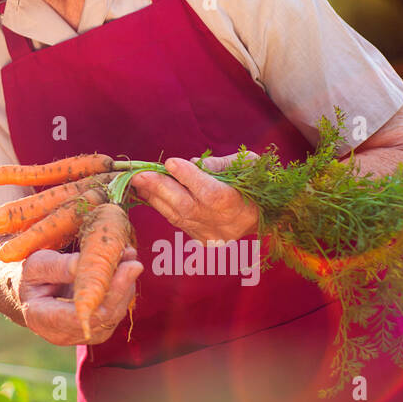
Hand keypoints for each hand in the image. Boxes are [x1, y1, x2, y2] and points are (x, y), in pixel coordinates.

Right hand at [18, 248, 142, 346]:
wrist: (27, 291)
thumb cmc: (28, 276)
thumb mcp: (36, 264)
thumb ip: (59, 266)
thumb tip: (86, 265)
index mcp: (42, 318)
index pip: (81, 315)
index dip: (107, 294)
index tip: (124, 269)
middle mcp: (63, 334)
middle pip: (103, 317)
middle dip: (121, 288)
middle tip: (133, 261)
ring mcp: (80, 336)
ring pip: (113, 316)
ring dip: (125, 287)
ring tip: (129, 259)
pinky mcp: (94, 331)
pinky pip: (114, 313)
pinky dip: (122, 291)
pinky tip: (124, 270)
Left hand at [128, 153, 259, 244]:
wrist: (264, 215)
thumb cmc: (255, 182)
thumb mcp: (247, 165)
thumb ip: (220, 164)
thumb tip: (193, 164)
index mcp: (237, 203)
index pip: (209, 193)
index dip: (188, 177)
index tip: (170, 162)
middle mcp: (222, 223)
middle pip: (186, 207)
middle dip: (159, 188)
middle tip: (139, 174)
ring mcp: (210, 234)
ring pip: (177, 216)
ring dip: (154, 197)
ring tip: (138, 182)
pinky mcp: (202, 239)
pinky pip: (178, 222)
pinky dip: (162, 207)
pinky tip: (149, 194)